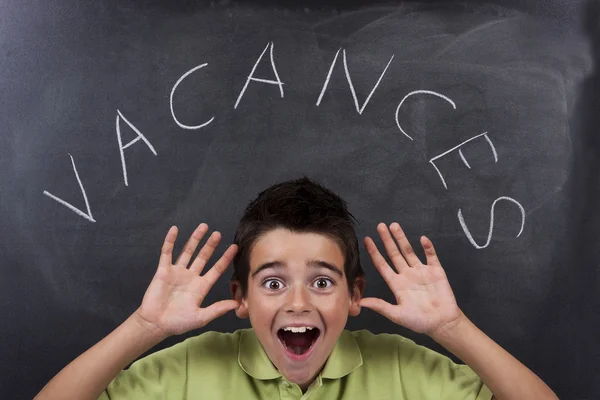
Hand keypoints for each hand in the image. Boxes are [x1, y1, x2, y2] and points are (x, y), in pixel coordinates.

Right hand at [133, 223, 238, 337]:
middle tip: (218, 233)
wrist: (155, 324)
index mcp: (201, 286)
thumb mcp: (200, 317)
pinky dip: (170, 241)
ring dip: (195, 239)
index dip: (225, 258)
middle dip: (210, 245)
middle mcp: (191, 276)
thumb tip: (236, 304)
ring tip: (203, 227)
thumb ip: (217, 309)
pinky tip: (175, 230)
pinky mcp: (163, 271)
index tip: (234, 247)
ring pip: (188, 251)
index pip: (216, 269)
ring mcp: (177, 272)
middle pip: (203, 257)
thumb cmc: (178, 322)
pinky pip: (167, 253)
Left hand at [360, 222, 463, 336]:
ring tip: (394, 226)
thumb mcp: (397, 315)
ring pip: (409, 251)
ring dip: (402, 239)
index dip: (374, 253)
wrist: (442, 324)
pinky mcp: (436, 271)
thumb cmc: (419, 321)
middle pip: (394, 254)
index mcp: (397, 284)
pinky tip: (422, 239)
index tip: (367, 240)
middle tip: (380, 226)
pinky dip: (427, 247)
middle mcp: (407, 274)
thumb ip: (380, 306)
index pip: (382, 265)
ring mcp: (421, 271)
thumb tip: (360, 302)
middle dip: (387, 240)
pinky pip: (431, 256)